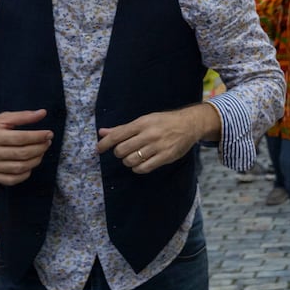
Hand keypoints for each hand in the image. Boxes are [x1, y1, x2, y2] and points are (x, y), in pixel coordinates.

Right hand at [0, 110, 52, 184]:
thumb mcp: (1, 119)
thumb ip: (22, 116)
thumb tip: (42, 113)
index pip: (21, 138)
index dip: (38, 136)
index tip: (49, 134)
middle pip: (22, 154)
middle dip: (40, 148)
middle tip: (47, 142)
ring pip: (19, 167)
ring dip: (36, 160)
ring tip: (41, 152)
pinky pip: (11, 180)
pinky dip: (25, 174)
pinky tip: (30, 165)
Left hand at [97, 103, 220, 173]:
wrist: (190, 124)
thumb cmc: (164, 121)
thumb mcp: (144, 120)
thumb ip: (123, 128)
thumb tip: (102, 132)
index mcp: (142, 123)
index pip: (117, 135)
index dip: (104, 144)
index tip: (99, 149)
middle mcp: (149, 134)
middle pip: (121, 150)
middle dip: (119, 153)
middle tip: (124, 151)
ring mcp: (157, 146)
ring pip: (131, 160)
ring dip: (128, 161)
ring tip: (133, 157)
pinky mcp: (165, 157)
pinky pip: (144, 168)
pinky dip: (138, 168)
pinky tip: (140, 163)